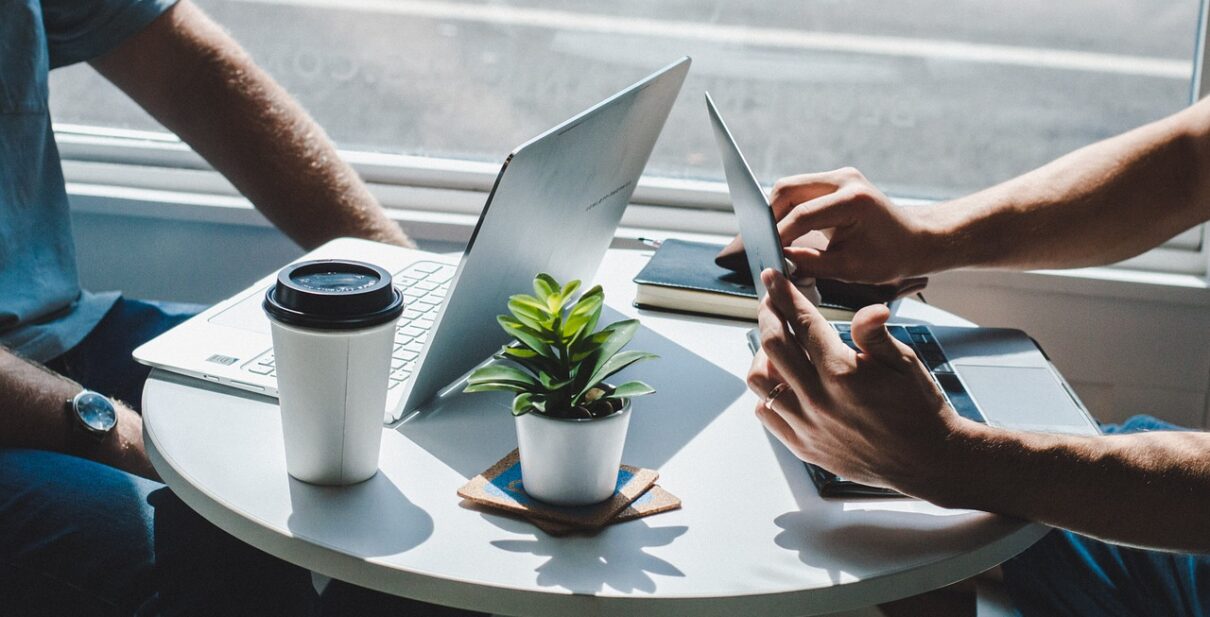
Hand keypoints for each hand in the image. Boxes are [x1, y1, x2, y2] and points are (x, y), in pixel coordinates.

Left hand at [746, 268, 969, 495]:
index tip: (773, 278)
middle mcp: (818, 400)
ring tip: (777, 344)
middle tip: (771, 303)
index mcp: (842, 373)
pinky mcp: (804, 446)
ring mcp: (807, 426)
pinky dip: (767, 393)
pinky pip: (766, 413)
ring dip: (763, 355)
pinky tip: (783, 382)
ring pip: (760, 380)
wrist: (927, 460)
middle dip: (768, 315)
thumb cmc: (919, 409)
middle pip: (772, 345)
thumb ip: (875, 334)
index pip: (802, 322)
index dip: (784, 295)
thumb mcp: (905, 363)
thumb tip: (868, 308)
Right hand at [769, 167, 936, 283]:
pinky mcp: (835, 181)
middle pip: (788, 189)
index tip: (767, 254)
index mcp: (852, 200)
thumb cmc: (890, 256)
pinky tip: (787, 230)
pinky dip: (789, 209)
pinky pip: (801, 190)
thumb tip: (780, 260)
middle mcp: (845, 180)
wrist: (915, 239)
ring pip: (790, 187)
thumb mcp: (850, 268)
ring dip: (778, 211)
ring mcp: (840, 177)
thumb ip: (811, 264)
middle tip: (764, 244)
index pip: (801, 215)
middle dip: (770, 217)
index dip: (779, 236)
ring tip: (774, 238)